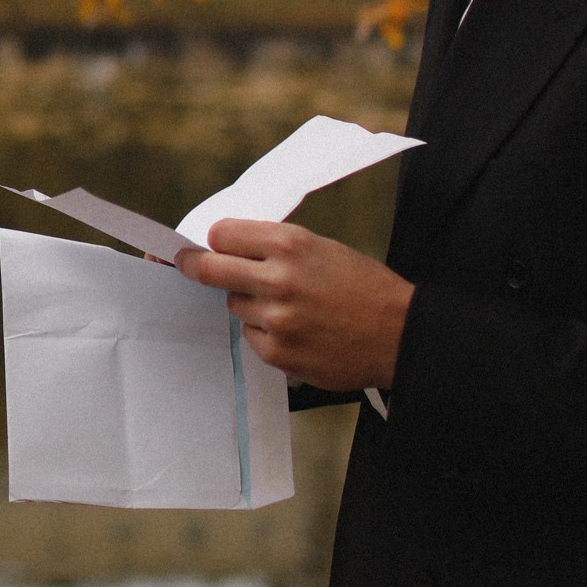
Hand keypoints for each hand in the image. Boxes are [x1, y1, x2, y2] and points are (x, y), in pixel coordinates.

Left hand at [176, 220, 413, 391]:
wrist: (402, 335)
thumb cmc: (365, 287)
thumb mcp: (322, 247)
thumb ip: (274, 246)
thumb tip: (226, 246)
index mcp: (290, 244)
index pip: (221, 233)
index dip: (215, 239)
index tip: (209, 244)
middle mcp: (277, 279)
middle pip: (208, 269)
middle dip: (194, 266)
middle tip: (185, 264)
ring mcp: (276, 319)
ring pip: (233, 305)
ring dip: (248, 304)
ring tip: (287, 306)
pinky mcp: (278, 353)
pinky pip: (251, 336)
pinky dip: (265, 333)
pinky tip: (296, 330)